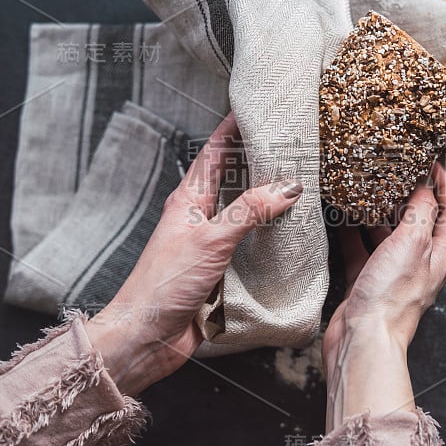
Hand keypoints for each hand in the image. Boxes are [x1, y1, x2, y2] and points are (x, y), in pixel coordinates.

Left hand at [84, 113, 303, 395]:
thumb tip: (287, 187)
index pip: (214, 153)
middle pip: (233, 179)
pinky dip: (270, 237)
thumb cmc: (164, 284)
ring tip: (300, 185)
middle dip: (258, 162)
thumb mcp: (211, 239)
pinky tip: (290, 236)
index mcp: (189, 200)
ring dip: (268, 200)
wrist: (146, 337)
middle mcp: (200, 217)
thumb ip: (249, 211)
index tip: (255, 109)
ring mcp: (210, 244)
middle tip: (290, 146)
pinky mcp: (221, 271)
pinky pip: (251, 246)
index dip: (232, 128)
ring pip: (245, 213)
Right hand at [322, 162, 445, 429]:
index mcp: (439, 256)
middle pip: (420, 223)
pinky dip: (353, 234)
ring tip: (366, 191)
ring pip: (388, 236)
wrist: (364, 339)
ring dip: (379, 214)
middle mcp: (419, 264)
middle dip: (409, 197)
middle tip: (395, 174)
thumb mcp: (413, 243)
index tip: (434, 165)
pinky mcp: (367, 282)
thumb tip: (425, 187)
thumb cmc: (393, 298)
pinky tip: (341, 221)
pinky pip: (361, 251)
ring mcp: (392, 274)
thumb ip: (420, 212)